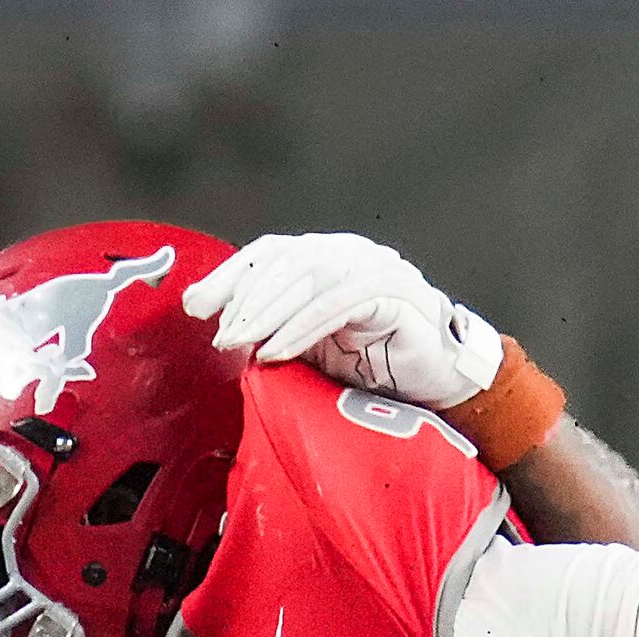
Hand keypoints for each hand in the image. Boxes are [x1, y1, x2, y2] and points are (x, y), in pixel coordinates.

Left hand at [181, 232, 504, 409]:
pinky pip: (340, 303)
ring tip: (245, 345)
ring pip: (310, 276)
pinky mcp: (397, 293)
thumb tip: (213, 318)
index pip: (271, 252)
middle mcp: (353, 252)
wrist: (441, 383)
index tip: (197, 306)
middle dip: (246, 299)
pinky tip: (280, 351)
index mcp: (330, 255)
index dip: (230, 276)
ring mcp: (378, 267)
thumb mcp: (313, 341)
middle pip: (286, 260)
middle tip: (222, 335)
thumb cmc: (379, 364)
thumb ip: (273, 324)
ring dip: (269, 313)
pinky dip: (303, 328)